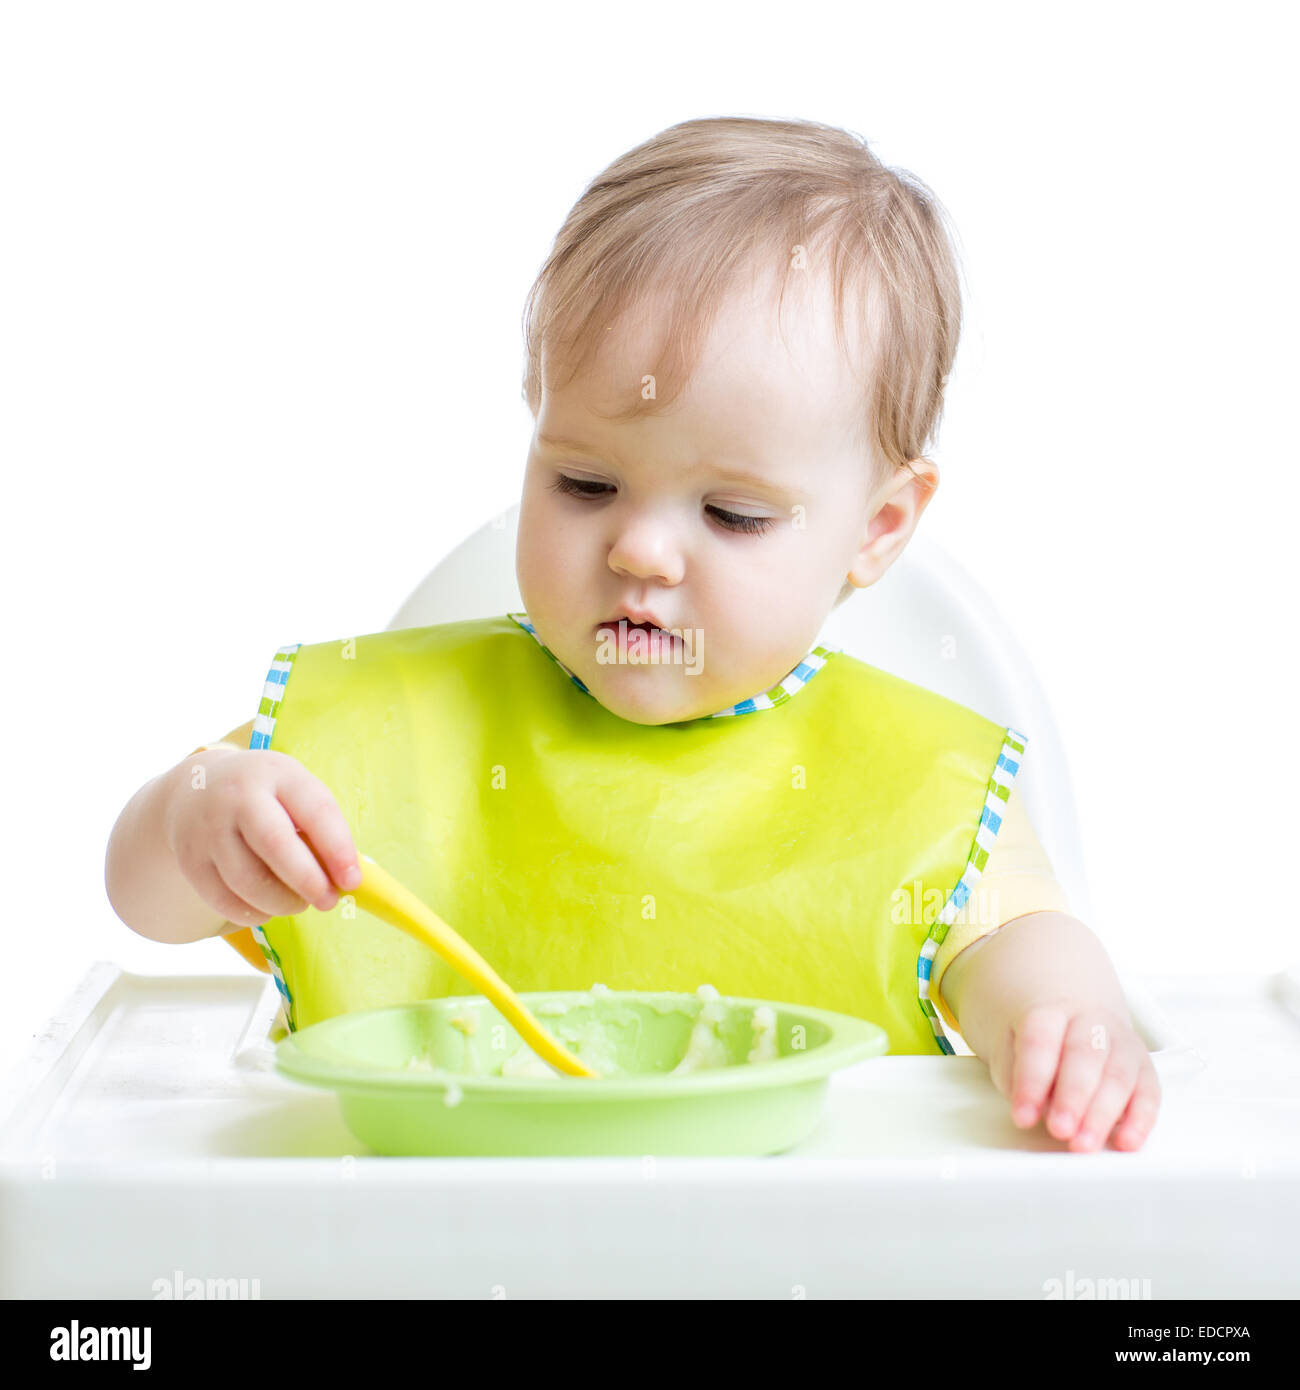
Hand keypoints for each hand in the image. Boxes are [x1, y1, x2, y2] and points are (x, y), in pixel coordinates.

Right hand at [164, 747, 361, 926]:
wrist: (197, 788)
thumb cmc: (267, 796)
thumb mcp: (295, 792)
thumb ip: (320, 827)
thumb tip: (345, 879)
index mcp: (278, 773)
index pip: (314, 811)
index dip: (337, 850)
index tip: (352, 881)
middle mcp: (238, 796)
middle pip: (276, 845)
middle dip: (309, 881)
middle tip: (328, 901)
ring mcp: (208, 828)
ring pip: (248, 880)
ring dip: (282, 902)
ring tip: (298, 903)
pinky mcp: (190, 860)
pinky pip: (224, 900)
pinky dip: (253, 913)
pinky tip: (267, 908)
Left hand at [989, 1002, 1160, 1151]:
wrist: (1073, 1005)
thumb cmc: (1038, 1033)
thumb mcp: (1008, 1042)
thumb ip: (1015, 1073)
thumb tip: (1030, 1107)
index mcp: (1049, 1011)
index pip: (1039, 1042)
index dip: (1031, 1082)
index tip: (1022, 1116)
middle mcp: (1090, 1022)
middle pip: (1084, 1056)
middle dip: (1072, 1099)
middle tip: (1059, 1130)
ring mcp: (1121, 1042)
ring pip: (1118, 1076)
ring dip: (1102, 1115)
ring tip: (1084, 1144)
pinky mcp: (1143, 1066)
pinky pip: (1149, 1092)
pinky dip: (1140, 1120)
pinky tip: (1125, 1142)